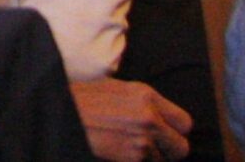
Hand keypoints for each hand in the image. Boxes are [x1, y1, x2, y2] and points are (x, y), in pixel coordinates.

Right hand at [69, 78, 191, 161]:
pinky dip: (135, 161)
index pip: (184, 122)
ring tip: (127, 148)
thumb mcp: (114, 90)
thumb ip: (142, 102)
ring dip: (148, 158)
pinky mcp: (133, 157)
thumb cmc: (82, 101)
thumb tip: (160, 118)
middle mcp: (149, 117)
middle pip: (181, 147)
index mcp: (146, 95)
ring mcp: (142, 139)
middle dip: (169, 151)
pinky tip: (120, 153)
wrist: (59, 113)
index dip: (175, 132)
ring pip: (162, 160)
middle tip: (152, 149)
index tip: (166, 135)